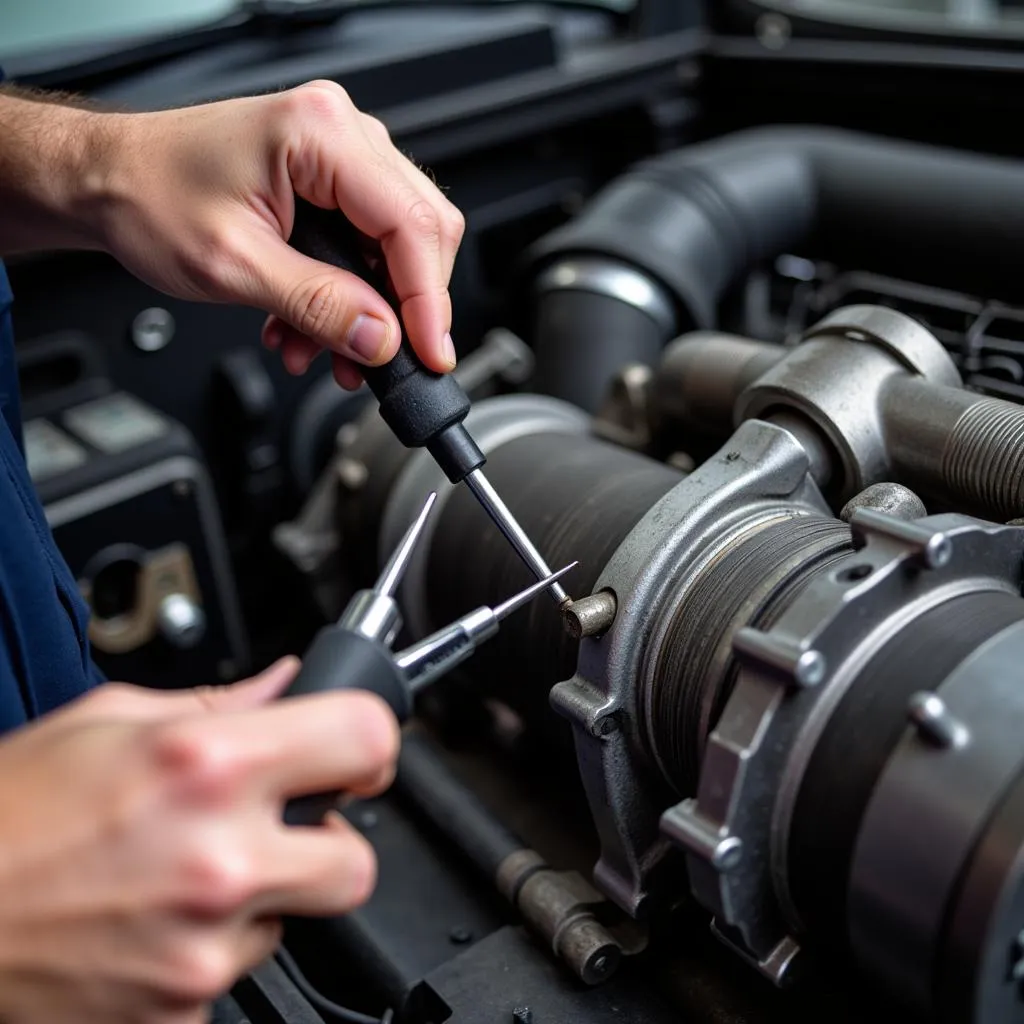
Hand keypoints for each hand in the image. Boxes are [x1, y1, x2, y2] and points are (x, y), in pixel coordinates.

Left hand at [0, 81, 464, 387]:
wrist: (107, 182)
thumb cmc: (147, 196)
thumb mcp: (234, 266)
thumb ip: (318, 305)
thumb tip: (382, 338)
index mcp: (319, 134)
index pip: (410, 224)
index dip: (428, 301)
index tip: (430, 354)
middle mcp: (338, 133)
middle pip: (419, 231)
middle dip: (403, 308)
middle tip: (382, 361)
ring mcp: (337, 156)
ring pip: (396, 246)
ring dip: (368, 310)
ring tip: (325, 351)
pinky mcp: (327, 181)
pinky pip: (366, 246)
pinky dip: (348, 296)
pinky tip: (312, 327)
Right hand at [0, 657, 398, 1023]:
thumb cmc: (3, 815)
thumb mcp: (107, 721)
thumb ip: (220, 704)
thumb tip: (286, 685)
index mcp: (209, 764)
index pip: (363, 740)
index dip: (370, 741)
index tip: (357, 751)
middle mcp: (217, 857)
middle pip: (355, 860)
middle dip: (329, 840)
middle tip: (281, 824)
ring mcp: (202, 944)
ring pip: (296, 921)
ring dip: (262, 895)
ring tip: (186, 871)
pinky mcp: (180, 1010)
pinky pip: (235, 972)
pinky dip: (209, 947)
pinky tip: (154, 920)